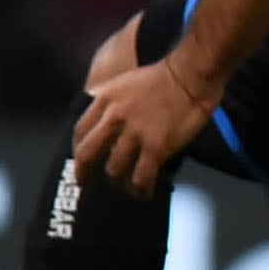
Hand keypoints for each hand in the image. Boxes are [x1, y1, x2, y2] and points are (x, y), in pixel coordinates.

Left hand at [73, 48, 215, 197]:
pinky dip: (141, 189)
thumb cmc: (163, 77)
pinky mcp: (155, 146)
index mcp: (105, 100)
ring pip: (114, 169)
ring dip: (118, 182)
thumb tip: (102, 123)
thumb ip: (110, 103)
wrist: (190, 75)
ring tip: (126, 187)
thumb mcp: (124, 82)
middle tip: (88, 185)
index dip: (77, 150)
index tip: (82, 160)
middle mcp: (114, 117)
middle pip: (87, 153)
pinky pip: (141, 176)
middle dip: (84, 173)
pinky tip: (145, 194)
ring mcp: (134, 133)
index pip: (79, 131)